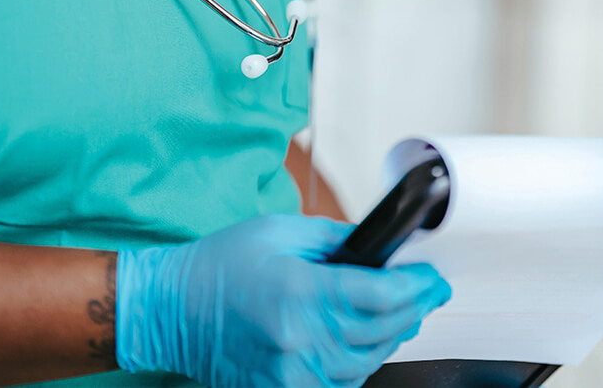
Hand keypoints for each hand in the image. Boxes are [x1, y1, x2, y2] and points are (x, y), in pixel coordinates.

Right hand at [115, 214, 451, 387]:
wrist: (169, 309)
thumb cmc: (218, 266)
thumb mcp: (279, 230)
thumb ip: (335, 239)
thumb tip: (379, 248)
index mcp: (298, 291)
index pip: (380, 296)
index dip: (417, 286)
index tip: (432, 277)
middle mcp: (297, 339)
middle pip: (382, 331)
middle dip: (415, 309)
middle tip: (429, 292)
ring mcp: (290, 372)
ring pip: (367, 363)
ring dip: (392, 337)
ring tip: (402, 313)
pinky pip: (341, 383)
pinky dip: (361, 362)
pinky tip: (364, 341)